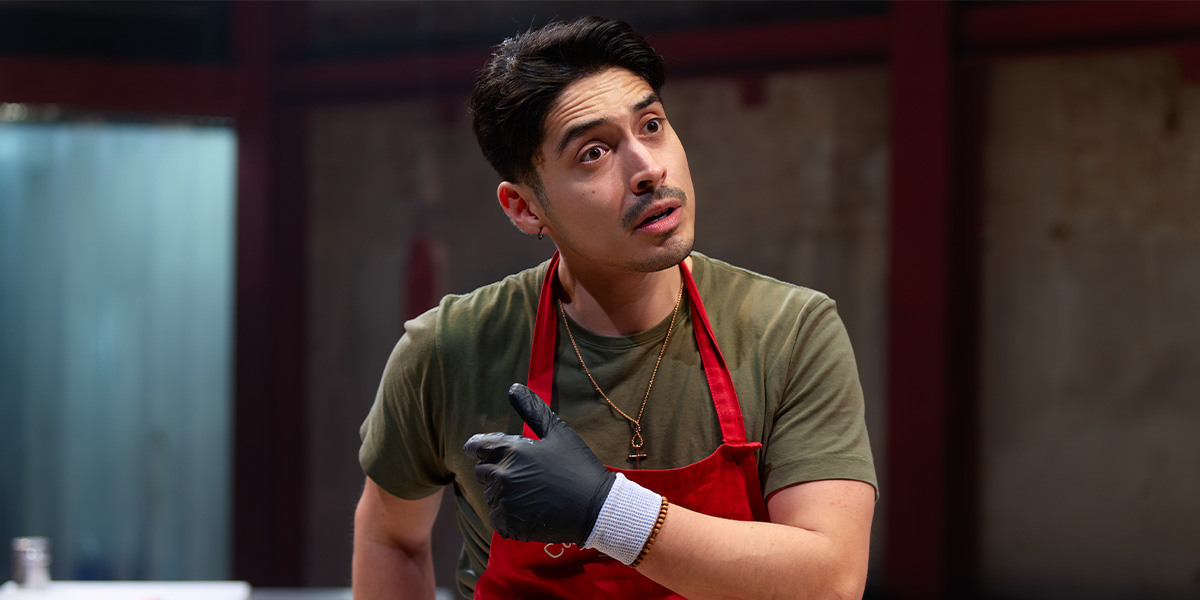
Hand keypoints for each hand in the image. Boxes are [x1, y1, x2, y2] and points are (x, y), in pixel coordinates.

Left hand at [463, 383, 616, 543]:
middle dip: (497, 471)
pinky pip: (497, 518)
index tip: (479, 452)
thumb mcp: (558, 432)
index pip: (476, 447)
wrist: (595, 507)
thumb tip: (513, 387)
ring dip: (505, 494)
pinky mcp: (509, 523)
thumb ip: (533, 409)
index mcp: (510, 450)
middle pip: (482, 472)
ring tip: (533, 494)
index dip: (477, 448)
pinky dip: (509, 516)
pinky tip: (531, 511)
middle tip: (526, 476)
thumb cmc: (578, 466)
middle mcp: (502, 475)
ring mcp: (505, 501)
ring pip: (491, 496)